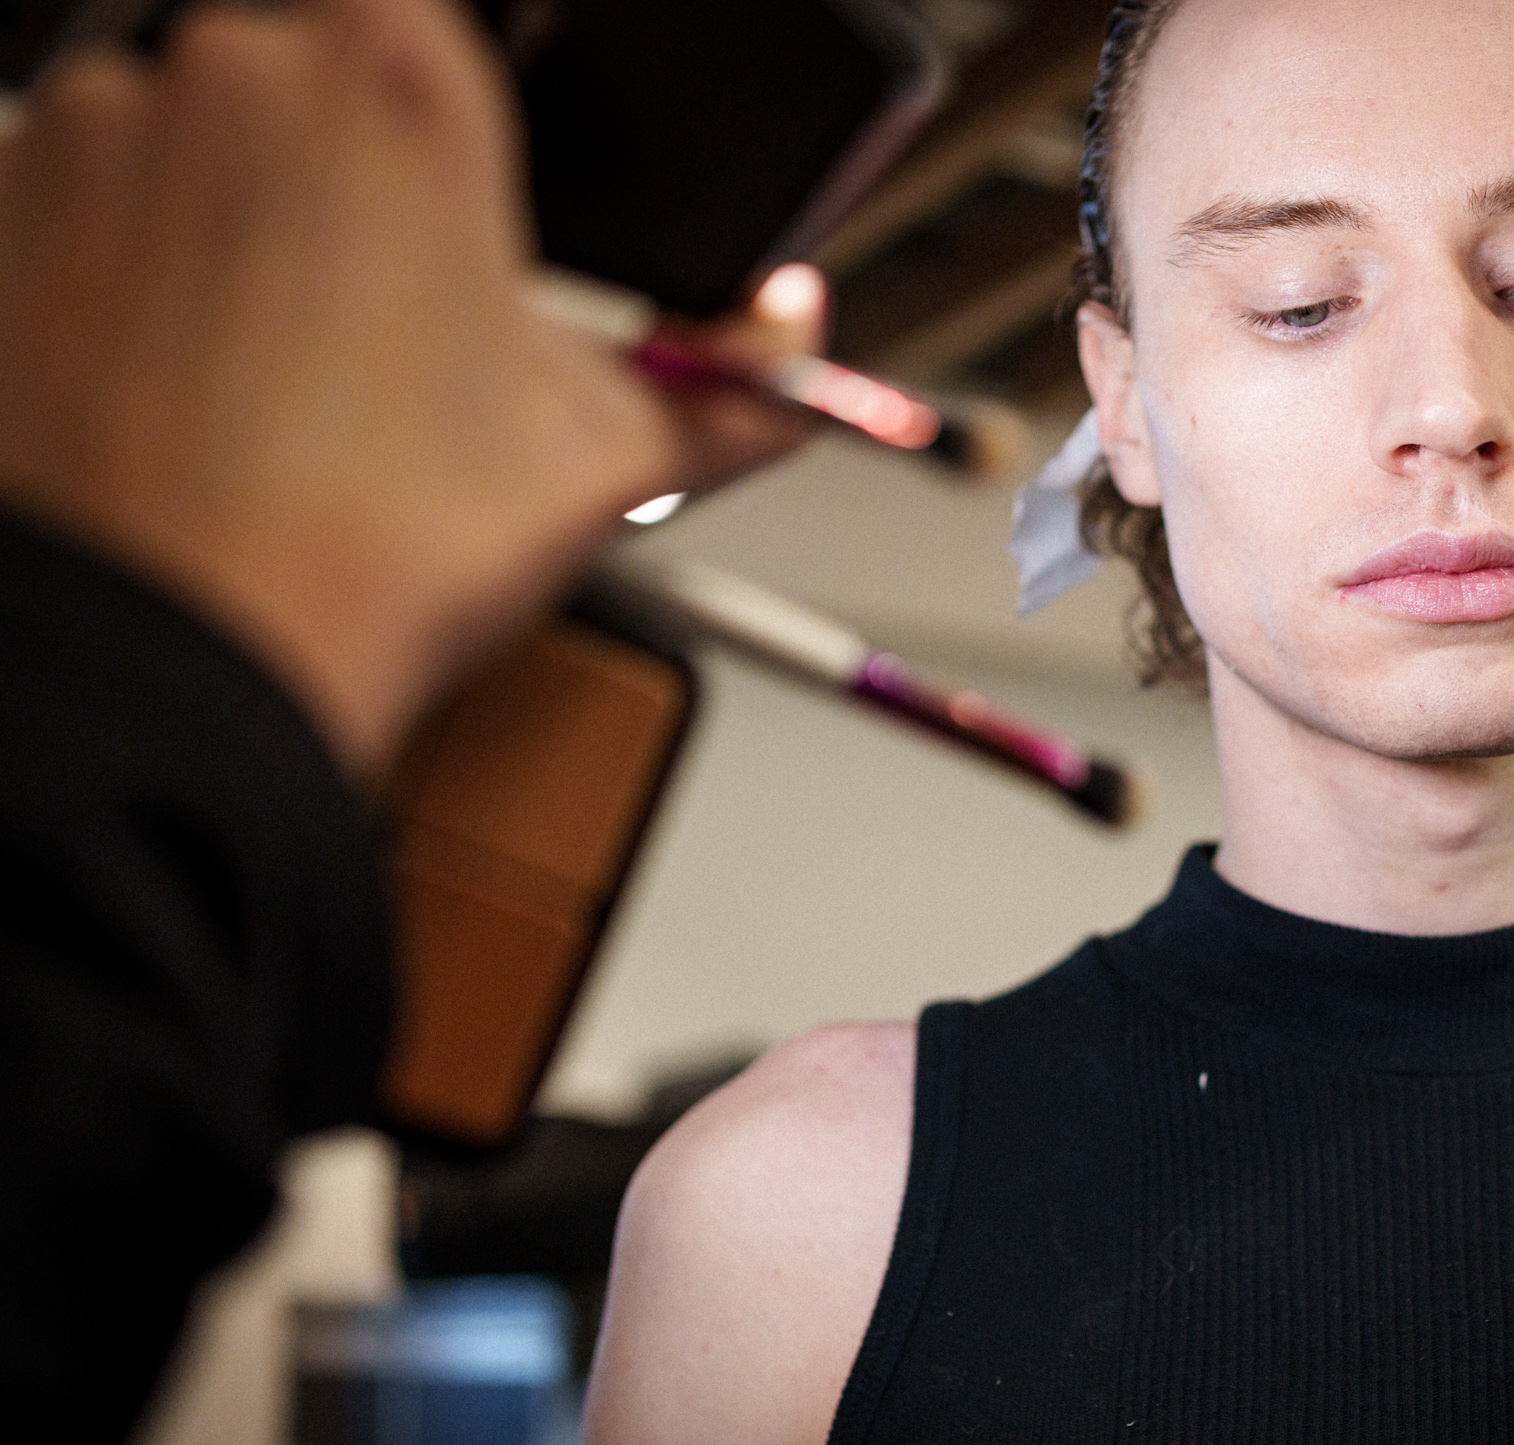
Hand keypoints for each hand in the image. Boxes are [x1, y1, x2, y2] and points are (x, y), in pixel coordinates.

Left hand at [0, 0, 819, 777]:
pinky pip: (91, 195)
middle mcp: (236, 68)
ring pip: (199, 129)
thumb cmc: (366, 550)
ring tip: (292, 371)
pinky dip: (138, 266)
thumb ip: (729, 383)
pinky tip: (195, 382)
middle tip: (396, 311)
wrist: (173, 663)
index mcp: (403, 85)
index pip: (443, 21)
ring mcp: (97, 131)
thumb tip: (787, 363)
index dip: (454, 116)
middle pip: (317, 66)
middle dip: (356, 170)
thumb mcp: (608, 463)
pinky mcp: (2, 206)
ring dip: (244, 216)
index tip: (463, 196)